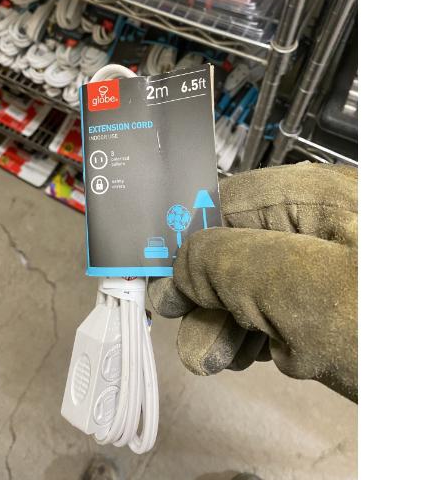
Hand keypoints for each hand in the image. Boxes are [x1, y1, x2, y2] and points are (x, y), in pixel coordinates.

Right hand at [148, 163, 356, 401]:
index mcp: (315, 197)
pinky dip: (255, 335)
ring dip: (224, 322)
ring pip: (251, 286)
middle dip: (204, 294)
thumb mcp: (303, 287)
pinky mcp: (332, 306)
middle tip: (190, 331)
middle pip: (234, 249)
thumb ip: (227, 262)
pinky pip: (276, 312)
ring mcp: (327, 269)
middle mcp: (320, 226)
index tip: (153, 278)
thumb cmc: (400, 330)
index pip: (223, 202)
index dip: (183, 238)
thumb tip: (179, 269)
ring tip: (214, 356)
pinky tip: (246, 355)